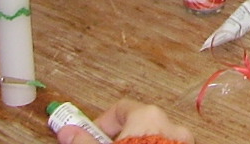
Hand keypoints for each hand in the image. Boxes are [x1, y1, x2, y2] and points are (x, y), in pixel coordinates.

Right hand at [56, 100, 192, 143]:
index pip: (120, 109)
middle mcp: (169, 124)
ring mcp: (182, 141)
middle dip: (121, 137)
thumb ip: (85, 141)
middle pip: (138, 124)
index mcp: (147, 116)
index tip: (92, 136)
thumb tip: (67, 132)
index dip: (103, 123)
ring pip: (154, 138)